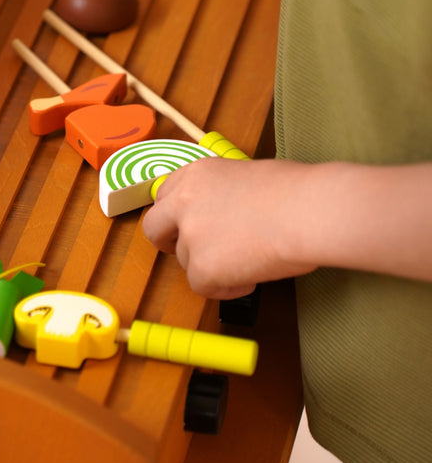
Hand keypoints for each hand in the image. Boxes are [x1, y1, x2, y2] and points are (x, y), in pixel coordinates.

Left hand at [142, 158, 317, 299]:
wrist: (307, 211)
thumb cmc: (294, 191)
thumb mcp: (244, 175)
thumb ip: (220, 193)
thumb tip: (223, 213)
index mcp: (195, 175)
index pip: (165, 196)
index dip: (175, 214)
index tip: (187, 225)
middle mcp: (183, 202)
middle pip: (154, 228)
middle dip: (167, 242)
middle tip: (193, 252)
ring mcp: (190, 236)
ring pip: (185, 261)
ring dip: (209, 265)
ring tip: (247, 260)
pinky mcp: (202, 268)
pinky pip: (203, 287)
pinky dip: (226, 287)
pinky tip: (251, 276)